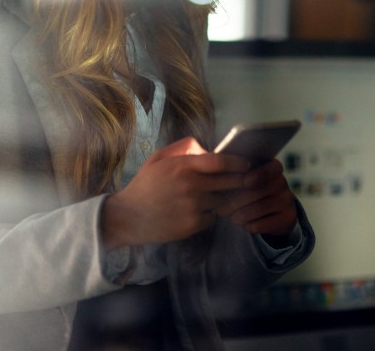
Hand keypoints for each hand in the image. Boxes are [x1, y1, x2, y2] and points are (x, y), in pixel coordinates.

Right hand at [100, 137, 249, 249]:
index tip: (246, 164)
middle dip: (239, 181)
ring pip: (223, 201)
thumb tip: (206, 149)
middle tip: (242, 181)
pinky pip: (212, 217)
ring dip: (222, 199)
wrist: (128, 216)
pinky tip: (195, 212)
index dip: (238, 163)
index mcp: (183, 166)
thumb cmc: (145, 185)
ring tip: (213, 198)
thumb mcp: (158, 158)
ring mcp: (194, 207)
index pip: (221, 162)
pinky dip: (209, 215)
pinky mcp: (193, 225)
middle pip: (230, 182)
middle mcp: (192, 186)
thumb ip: (183, 149)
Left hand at [217, 159, 297, 240]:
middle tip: (219, 206)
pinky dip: (249, 224)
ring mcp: (286, 200)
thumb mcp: (237, 174)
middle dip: (236, 199)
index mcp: (271, 167)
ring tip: (228, 214)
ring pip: (259, 208)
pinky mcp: (286, 218)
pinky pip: (263, 223)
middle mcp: (282, 182)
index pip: (271, 167)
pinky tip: (241, 223)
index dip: (258, 174)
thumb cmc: (244, 189)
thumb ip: (224, 164)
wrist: (269, 213)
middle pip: (260, 189)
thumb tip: (203, 155)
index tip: (245, 181)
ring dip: (239, 213)